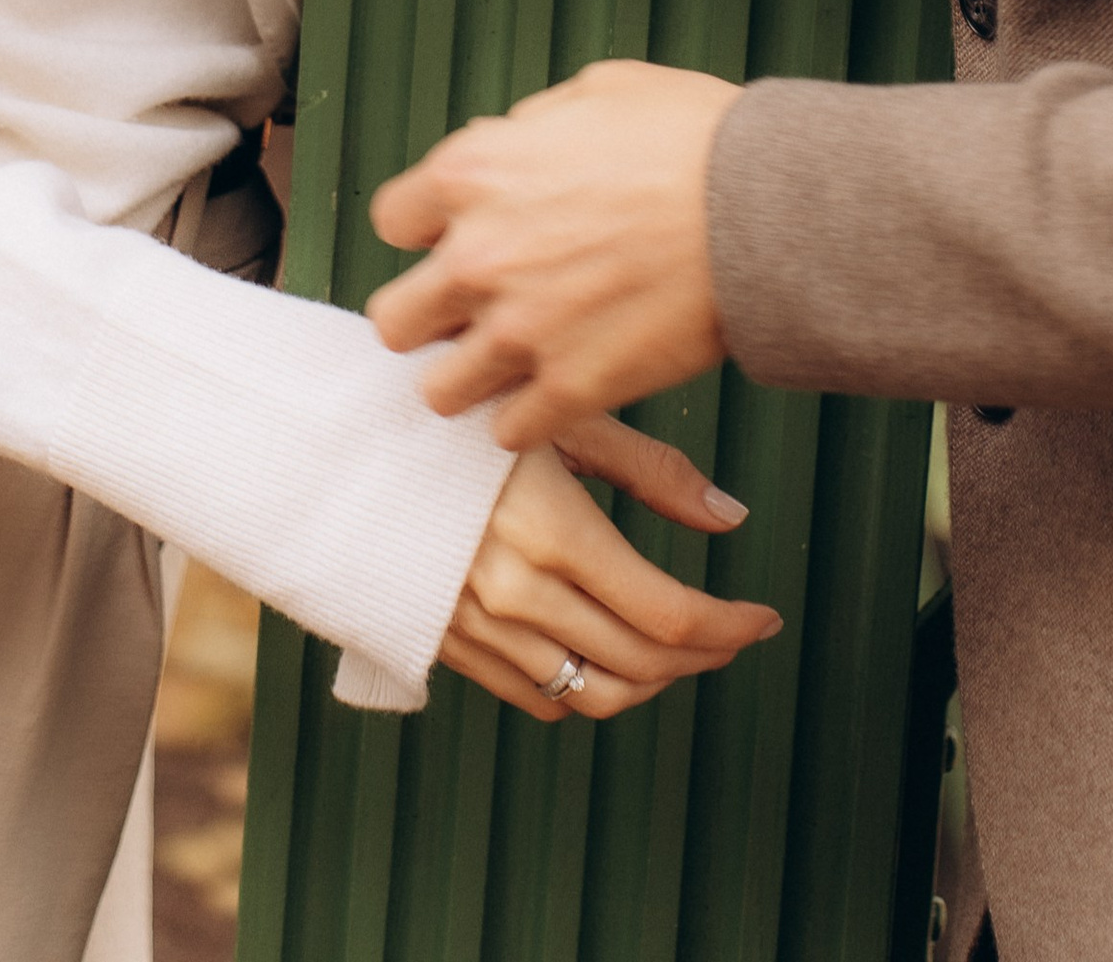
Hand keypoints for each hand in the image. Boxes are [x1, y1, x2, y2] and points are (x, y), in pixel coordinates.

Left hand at [370, 60, 737, 449]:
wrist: (762, 208)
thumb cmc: (690, 139)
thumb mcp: (594, 93)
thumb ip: (527, 130)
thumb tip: (507, 149)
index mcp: (472, 173)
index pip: (391, 221)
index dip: (428, 232)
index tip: (460, 239)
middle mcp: (477, 256)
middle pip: (395, 320)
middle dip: (430, 316)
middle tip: (475, 312)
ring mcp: (519, 331)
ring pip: (438, 391)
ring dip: (472, 377)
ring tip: (513, 364)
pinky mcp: (570, 390)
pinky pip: (508, 432)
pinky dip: (530, 419)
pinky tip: (561, 390)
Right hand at [437, 413, 779, 722]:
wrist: (349, 442)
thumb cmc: (468, 413)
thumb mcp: (565, 420)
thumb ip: (653, 471)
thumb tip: (732, 517)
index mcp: (552, 530)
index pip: (668, 615)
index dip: (730, 626)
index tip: (762, 617)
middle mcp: (516, 593)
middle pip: (640, 664)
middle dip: (704, 656)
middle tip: (732, 632)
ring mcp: (479, 628)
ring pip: (592, 697)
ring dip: (650, 681)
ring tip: (677, 649)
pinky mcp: (450, 646)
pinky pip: (537, 700)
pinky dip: (585, 690)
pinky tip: (605, 652)